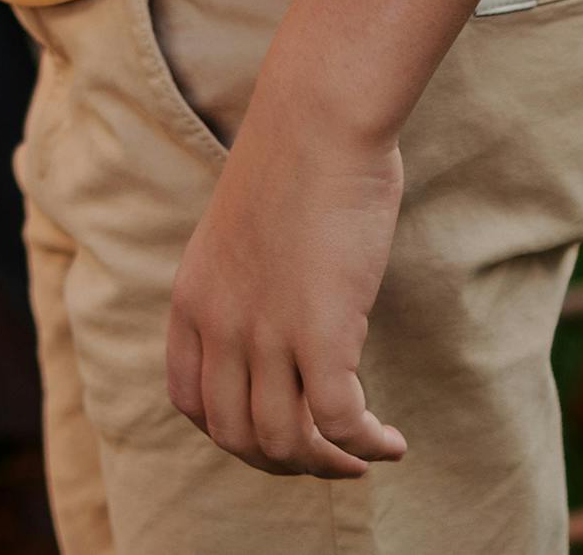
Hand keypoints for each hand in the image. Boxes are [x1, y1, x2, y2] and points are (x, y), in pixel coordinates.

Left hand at [164, 89, 412, 479]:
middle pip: (234, 436)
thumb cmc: (294, 164)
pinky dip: (366, 446)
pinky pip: (339, 423)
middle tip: (328, 457)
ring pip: (284, 441)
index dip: (231, 435)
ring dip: (328, 463)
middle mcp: (219, 324)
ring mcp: (266, 331)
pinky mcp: (322, 331)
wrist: (317, 120)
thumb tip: (278, 322)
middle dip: (283, 462)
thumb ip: (243, 286)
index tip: (276, 433)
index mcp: (192, 300)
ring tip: (364, 453)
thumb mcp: (240, 234)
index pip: (190, 403)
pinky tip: (392, 443)